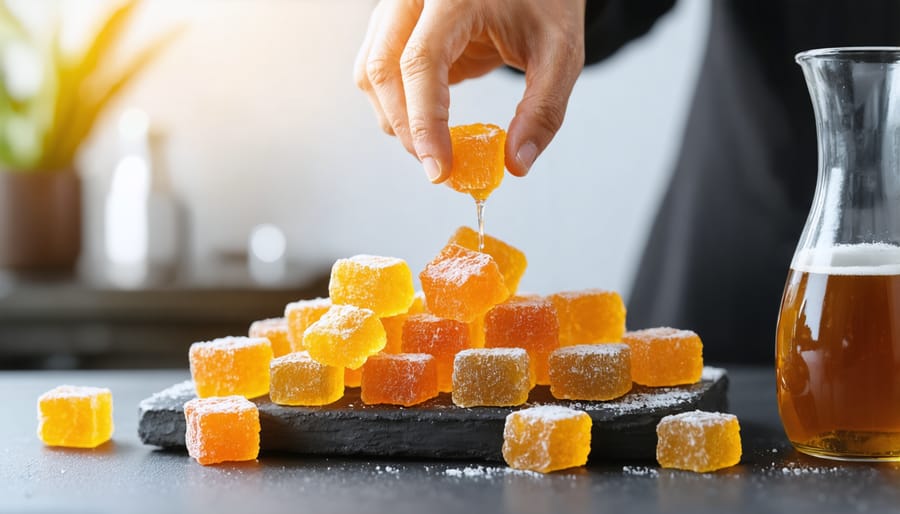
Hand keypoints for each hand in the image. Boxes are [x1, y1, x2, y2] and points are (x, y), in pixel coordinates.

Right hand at [354, 0, 585, 181]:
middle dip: (406, 128)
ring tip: (436, 146)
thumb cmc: (546, 5)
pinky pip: (378, 69)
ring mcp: (399, 8)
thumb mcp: (561, 55)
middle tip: (439, 167)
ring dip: (395, 119)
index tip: (439, 169)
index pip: (420, 62)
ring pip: (371, 73)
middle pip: (381, 69)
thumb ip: (542, 110)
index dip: (424, 122)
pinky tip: (429, 122)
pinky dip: (397, 104)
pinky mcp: (396, 24)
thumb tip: (515, 166)